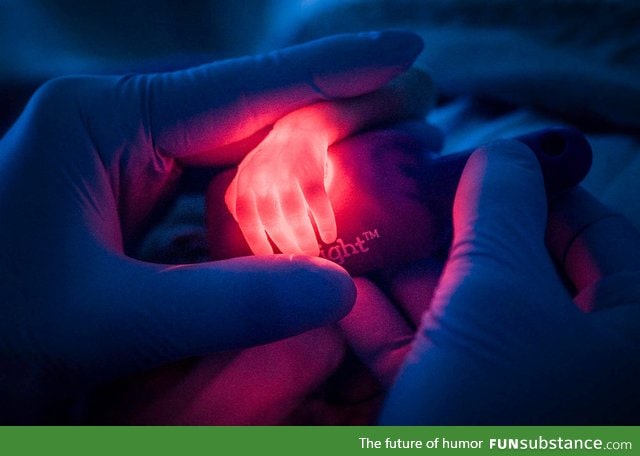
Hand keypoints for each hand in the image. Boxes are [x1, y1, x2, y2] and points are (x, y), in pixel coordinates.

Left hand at [0, 31, 423, 422]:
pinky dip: (280, 203)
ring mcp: (138, 162)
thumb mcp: (104, 319)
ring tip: (388, 157)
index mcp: (107, 122)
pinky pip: (228, 193)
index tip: (408, 53)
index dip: (336, 69)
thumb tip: (338, 290)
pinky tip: (323, 207)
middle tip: (419, 114)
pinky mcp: (146, 201)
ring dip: (316, 158)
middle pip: (256, 111)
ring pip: (247, 152)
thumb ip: (222, 306)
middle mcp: (128, 128)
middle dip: (341, 110)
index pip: (245, 88)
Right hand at [341, 141, 639, 423]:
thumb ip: (502, 209)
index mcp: (629, 335)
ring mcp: (514, 393)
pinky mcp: (457, 418)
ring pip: (462, 312)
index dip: (533, 186)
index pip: (594, 231)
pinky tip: (345, 291)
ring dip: (409, 274)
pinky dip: (385, 322)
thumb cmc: (496, 415)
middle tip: (406, 195)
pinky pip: (425, 355)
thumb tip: (502, 151)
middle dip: (453, 230)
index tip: (476, 160)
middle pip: (518, 268)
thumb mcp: (499, 294)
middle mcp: (580, 364)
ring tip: (365, 233)